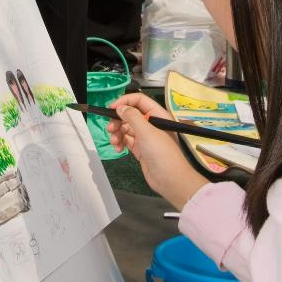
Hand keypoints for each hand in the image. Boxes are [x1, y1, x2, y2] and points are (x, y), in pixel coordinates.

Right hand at [108, 92, 206, 210]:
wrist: (170, 180)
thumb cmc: (162, 154)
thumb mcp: (147, 132)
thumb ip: (132, 117)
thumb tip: (121, 107)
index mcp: (157, 115)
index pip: (139, 101)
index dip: (125, 102)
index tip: (111, 108)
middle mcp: (151, 124)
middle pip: (130, 115)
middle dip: (118, 120)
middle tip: (110, 128)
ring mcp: (146, 137)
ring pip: (126, 128)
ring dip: (117, 133)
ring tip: (114, 142)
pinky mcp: (141, 149)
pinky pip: (127, 141)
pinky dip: (120, 143)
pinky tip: (118, 148)